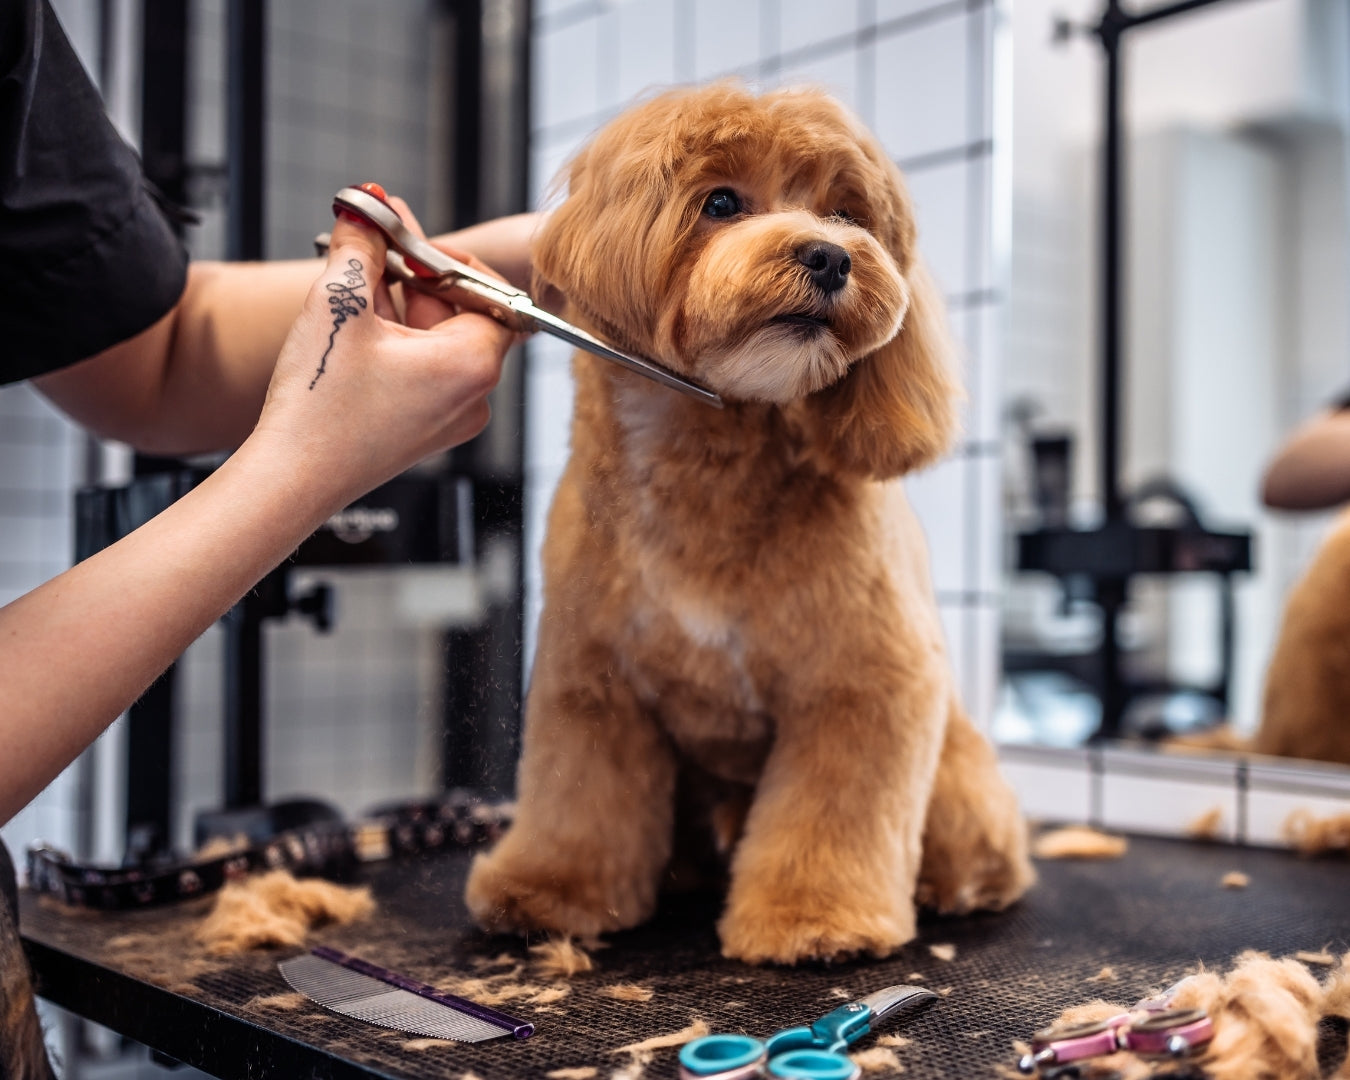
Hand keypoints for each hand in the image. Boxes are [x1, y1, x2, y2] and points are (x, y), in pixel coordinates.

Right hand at [250, 194, 517, 512]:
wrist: (291, 479)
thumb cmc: (319, 408)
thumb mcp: (340, 305)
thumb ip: (361, 244)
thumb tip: (367, 204)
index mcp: (473, 365)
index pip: (486, 289)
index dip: (444, 257)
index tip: (404, 237)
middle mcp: (474, 395)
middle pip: (461, 311)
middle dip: (415, 274)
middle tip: (372, 242)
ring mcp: (451, 416)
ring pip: (437, 338)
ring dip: (399, 303)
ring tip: (354, 282)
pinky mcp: (426, 428)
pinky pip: (423, 368)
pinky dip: (396, 340)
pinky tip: (356, 324)